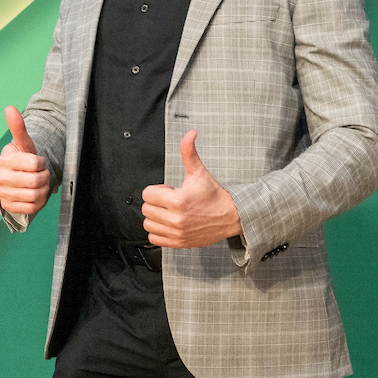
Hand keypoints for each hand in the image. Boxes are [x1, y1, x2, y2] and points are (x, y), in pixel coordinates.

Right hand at [0, 106, 49, 217]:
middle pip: (37, 181)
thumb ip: (18, 127)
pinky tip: (34, 194)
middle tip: (40, 174)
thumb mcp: (23, 143)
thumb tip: (9, 108)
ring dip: (43, 190)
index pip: (36, 163)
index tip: (37, 162)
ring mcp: (4, 194)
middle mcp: (1, 178)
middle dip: (44, 177)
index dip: (42, 163)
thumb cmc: (21, 159)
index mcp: (5, 160)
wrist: (14, 179)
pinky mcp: (8, 207)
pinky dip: (38, 202)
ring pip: (36, 195)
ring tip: (38, 184)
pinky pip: (32, 208)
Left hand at [141, 130, 241, 247]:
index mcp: (178, 200)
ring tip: (170, 212)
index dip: (157, 189)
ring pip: (148, 224)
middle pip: (146, 208)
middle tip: (171, 200)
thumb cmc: (214, 195)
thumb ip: (189, 152)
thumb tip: (190, 134)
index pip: (147, 194)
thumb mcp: (199, 171)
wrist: (231, 216)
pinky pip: (154, 239)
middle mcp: (176, 219)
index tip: (169, 190)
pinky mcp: (179, 243)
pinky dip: (158, 231)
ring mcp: (177, 233)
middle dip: (156, 202)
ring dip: (156, 217)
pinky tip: (169, 223)